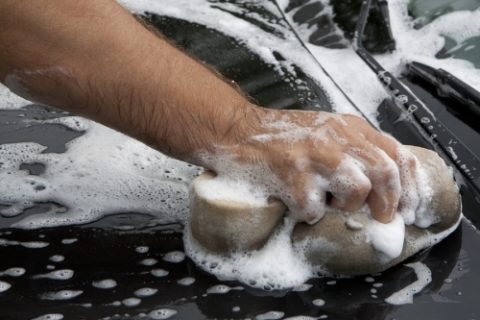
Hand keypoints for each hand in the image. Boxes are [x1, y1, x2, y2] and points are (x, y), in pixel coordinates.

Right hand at [197, 106, 419, 223]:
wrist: (237, 131)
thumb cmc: (281, 138)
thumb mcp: (325, 133)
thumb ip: (352, 150)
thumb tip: (381, 187)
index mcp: (348, 127)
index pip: (395, 153)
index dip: (409, 185)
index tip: (410, 207)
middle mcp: (335, 137)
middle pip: (384, 172)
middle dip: (388, 202)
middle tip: (380, 217)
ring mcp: (314, 156)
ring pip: (358, 189)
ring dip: (346, 205)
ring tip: (327, 201)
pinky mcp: (292, 176)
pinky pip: (315, 209)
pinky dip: (308, 213)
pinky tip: (295, 201)